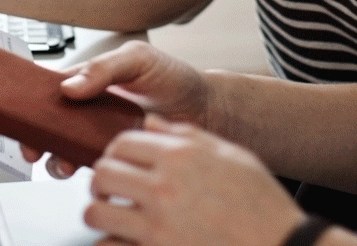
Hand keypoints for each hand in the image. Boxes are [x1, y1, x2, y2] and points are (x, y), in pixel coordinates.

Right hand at [22, 41, 213, 178]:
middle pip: (46, 122)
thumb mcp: (138, 59)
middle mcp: (88, 108)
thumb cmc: (173, 78)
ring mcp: (97, 133)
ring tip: (60, 161)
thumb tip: (70, 86)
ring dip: (53, 157)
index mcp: (88, 79)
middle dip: (31, 135)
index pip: (48, 87)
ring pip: (61, 148)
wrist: (205, 110)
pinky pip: (85, 164)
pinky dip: (76, 169)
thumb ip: (104, 68)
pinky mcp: (111, 155)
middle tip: (30, 146)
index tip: (8, 110)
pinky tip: (81, 168)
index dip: (25, 99)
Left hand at [86, 114, 302, 245]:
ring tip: (112, 215)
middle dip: (101, 180)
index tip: (120, 163)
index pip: (122, 143)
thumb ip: (186, 135)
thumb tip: (150, 122)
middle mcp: (164, 187)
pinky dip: (109, 243)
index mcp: (181, 156)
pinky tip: (123, 240)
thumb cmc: (261, 204)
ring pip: (95, 212)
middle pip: (102, 172)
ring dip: (99, 212)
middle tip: (109, 189)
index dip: (115, 152)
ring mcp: (158, 226)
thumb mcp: (231, 155)